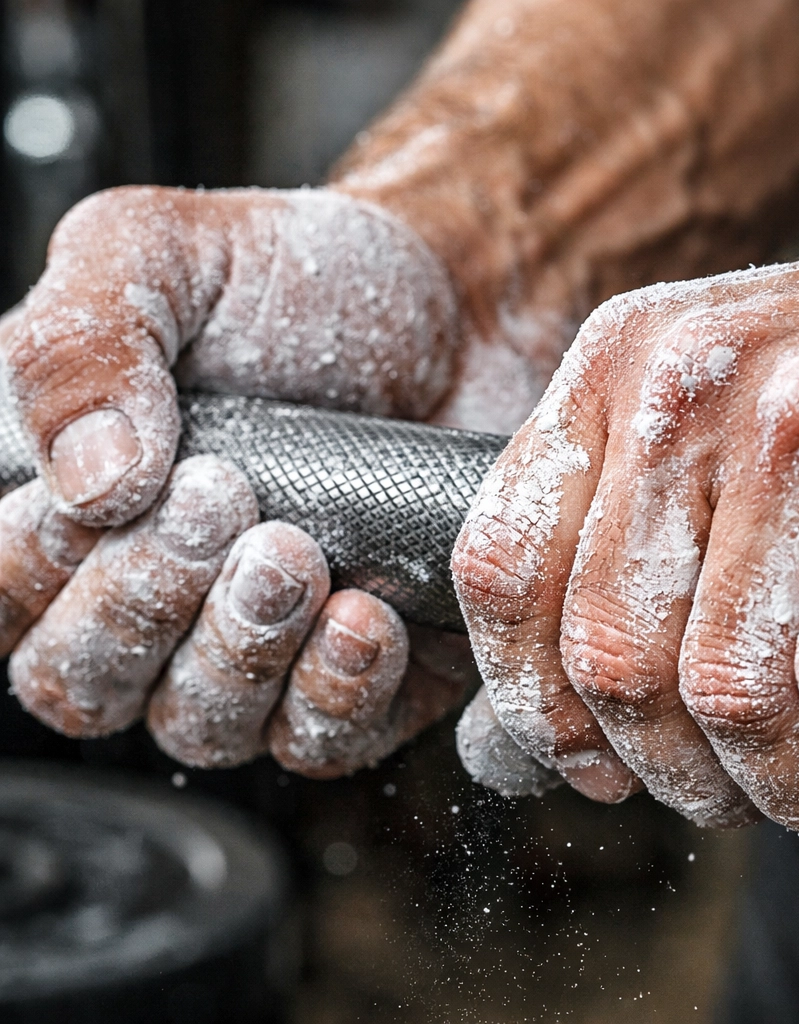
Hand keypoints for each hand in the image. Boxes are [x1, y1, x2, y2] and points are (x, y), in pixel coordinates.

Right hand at [0, 185, 531, 772]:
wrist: (450, 309)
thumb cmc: (301, 284)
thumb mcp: (163, 259)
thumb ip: (82, 346)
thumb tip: (85, 480)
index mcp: (77, 511)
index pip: (6, 599)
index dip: (47, 564)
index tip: (132, 485)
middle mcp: (156, 600)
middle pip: (88, 686)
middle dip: (146, 606)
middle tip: (222, 504)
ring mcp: (256, 649)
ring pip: (202, 726)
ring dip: (240, 650)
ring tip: (293, 553)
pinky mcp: (357, 674)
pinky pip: (322, 740)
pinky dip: (336, 693)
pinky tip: (362, 617)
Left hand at [453, 195, 798, 837]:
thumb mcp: (692, 429)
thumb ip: (604, 557)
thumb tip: (512, 744)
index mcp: (609, 373)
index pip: (500, 568)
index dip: (533, 703)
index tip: (588, 767)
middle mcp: (682, 388)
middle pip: (614, 656)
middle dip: (674, 773)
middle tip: (732, 794)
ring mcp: (795, 420)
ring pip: (733, 690)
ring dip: (788, 792)